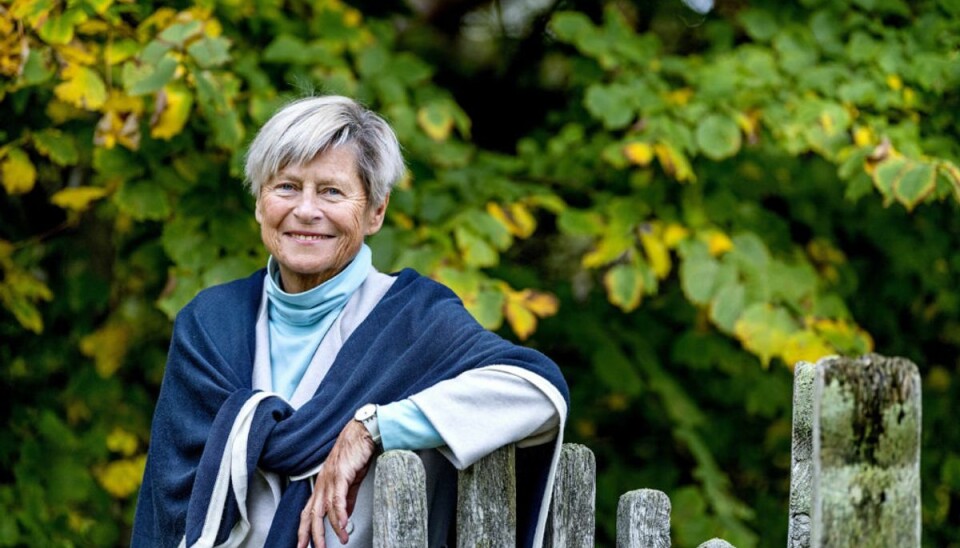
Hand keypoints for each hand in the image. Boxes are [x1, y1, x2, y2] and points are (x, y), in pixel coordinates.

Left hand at [297, 419, 375, 547]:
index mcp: (323, 484)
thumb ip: (347, 499)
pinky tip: (343, 523)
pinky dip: (340, 512)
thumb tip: (344, 516)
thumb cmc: (356, 452)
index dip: (303, 529)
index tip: (303, 545)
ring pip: (326, 508)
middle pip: (313, 514)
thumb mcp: (350, 480)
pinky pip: (339, 497)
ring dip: (332, 528)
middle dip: (313, 535)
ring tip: (340, 540)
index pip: (308, 511)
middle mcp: (323, 483)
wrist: (363, 432)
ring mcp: (331, 479)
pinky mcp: (342, 474)